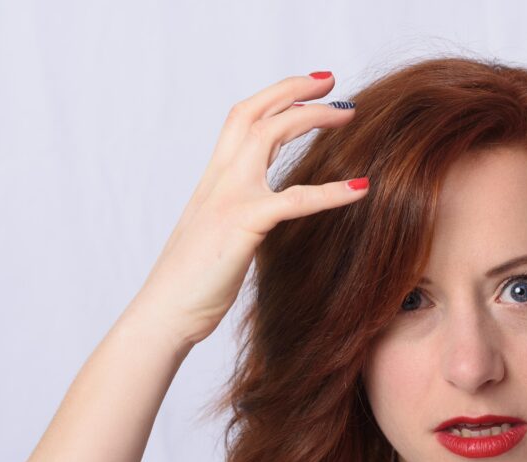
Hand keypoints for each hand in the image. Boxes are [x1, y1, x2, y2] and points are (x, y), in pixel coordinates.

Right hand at [130, 72, 369, 346]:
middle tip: (333, 82)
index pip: (242, 120)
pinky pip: (293, 200)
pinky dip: (331, 192)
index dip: (275, 96)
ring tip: (348, 113)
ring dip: (311, 118)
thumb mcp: (217, 235)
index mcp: (214, 181)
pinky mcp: (243, 226)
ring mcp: (229, 199)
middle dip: (294, 91)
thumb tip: (262, 212)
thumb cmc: (193, 283)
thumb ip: (239, 214)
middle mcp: (219, 180)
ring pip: (268, 136)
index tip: (309, 87)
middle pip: (254, 113)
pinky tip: (361, 188)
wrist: (165, 313)